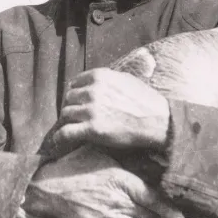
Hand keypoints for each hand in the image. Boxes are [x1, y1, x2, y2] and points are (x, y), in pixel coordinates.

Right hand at [24, 145, 183, 217]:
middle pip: (149, 217)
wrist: (47, 186)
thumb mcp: (102, 154)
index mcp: (120, 178)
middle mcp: (117, 199)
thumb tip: (145, 160)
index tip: (179, 217)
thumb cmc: (75, 165)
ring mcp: (107, 217)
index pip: (151, 197)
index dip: (168, 210)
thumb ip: (123, 160)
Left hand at [50, 69, 170, 152]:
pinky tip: (60, 140)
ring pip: (66, 114)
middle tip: (76, 117)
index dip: (75, 93)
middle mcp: (93, 91)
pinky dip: (60, 137)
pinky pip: (66, 132)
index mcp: (100, 76)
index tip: (77, 102)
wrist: (157, 121)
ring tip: (72, 127)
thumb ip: (107, 78)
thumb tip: (94, 81)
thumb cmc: (145, 101)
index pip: (74, 83)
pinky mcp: (92, 129)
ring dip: (68, 121)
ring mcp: (91, 110)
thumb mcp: (125, 79)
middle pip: (69, 98)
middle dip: (72, 107)